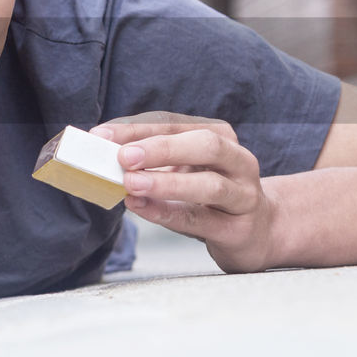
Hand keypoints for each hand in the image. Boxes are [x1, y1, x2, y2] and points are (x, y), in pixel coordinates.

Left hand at [93, 112, 279, 272]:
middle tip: (124, 156)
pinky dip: (168, 213)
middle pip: (205, 145)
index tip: (100, 134)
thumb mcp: (183, 168)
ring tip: (131, 183)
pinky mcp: (239, 230)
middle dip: (162, 148)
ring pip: (210, 185)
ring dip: (167, 183)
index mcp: (220, 136)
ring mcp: (244, 196)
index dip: (136, 128)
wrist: (256, 232)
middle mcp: (238, 161)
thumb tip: (103, 155)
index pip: (174, 124)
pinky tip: (141, 207)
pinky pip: (201, 220)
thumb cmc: (209, 195)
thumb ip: (151, 160)